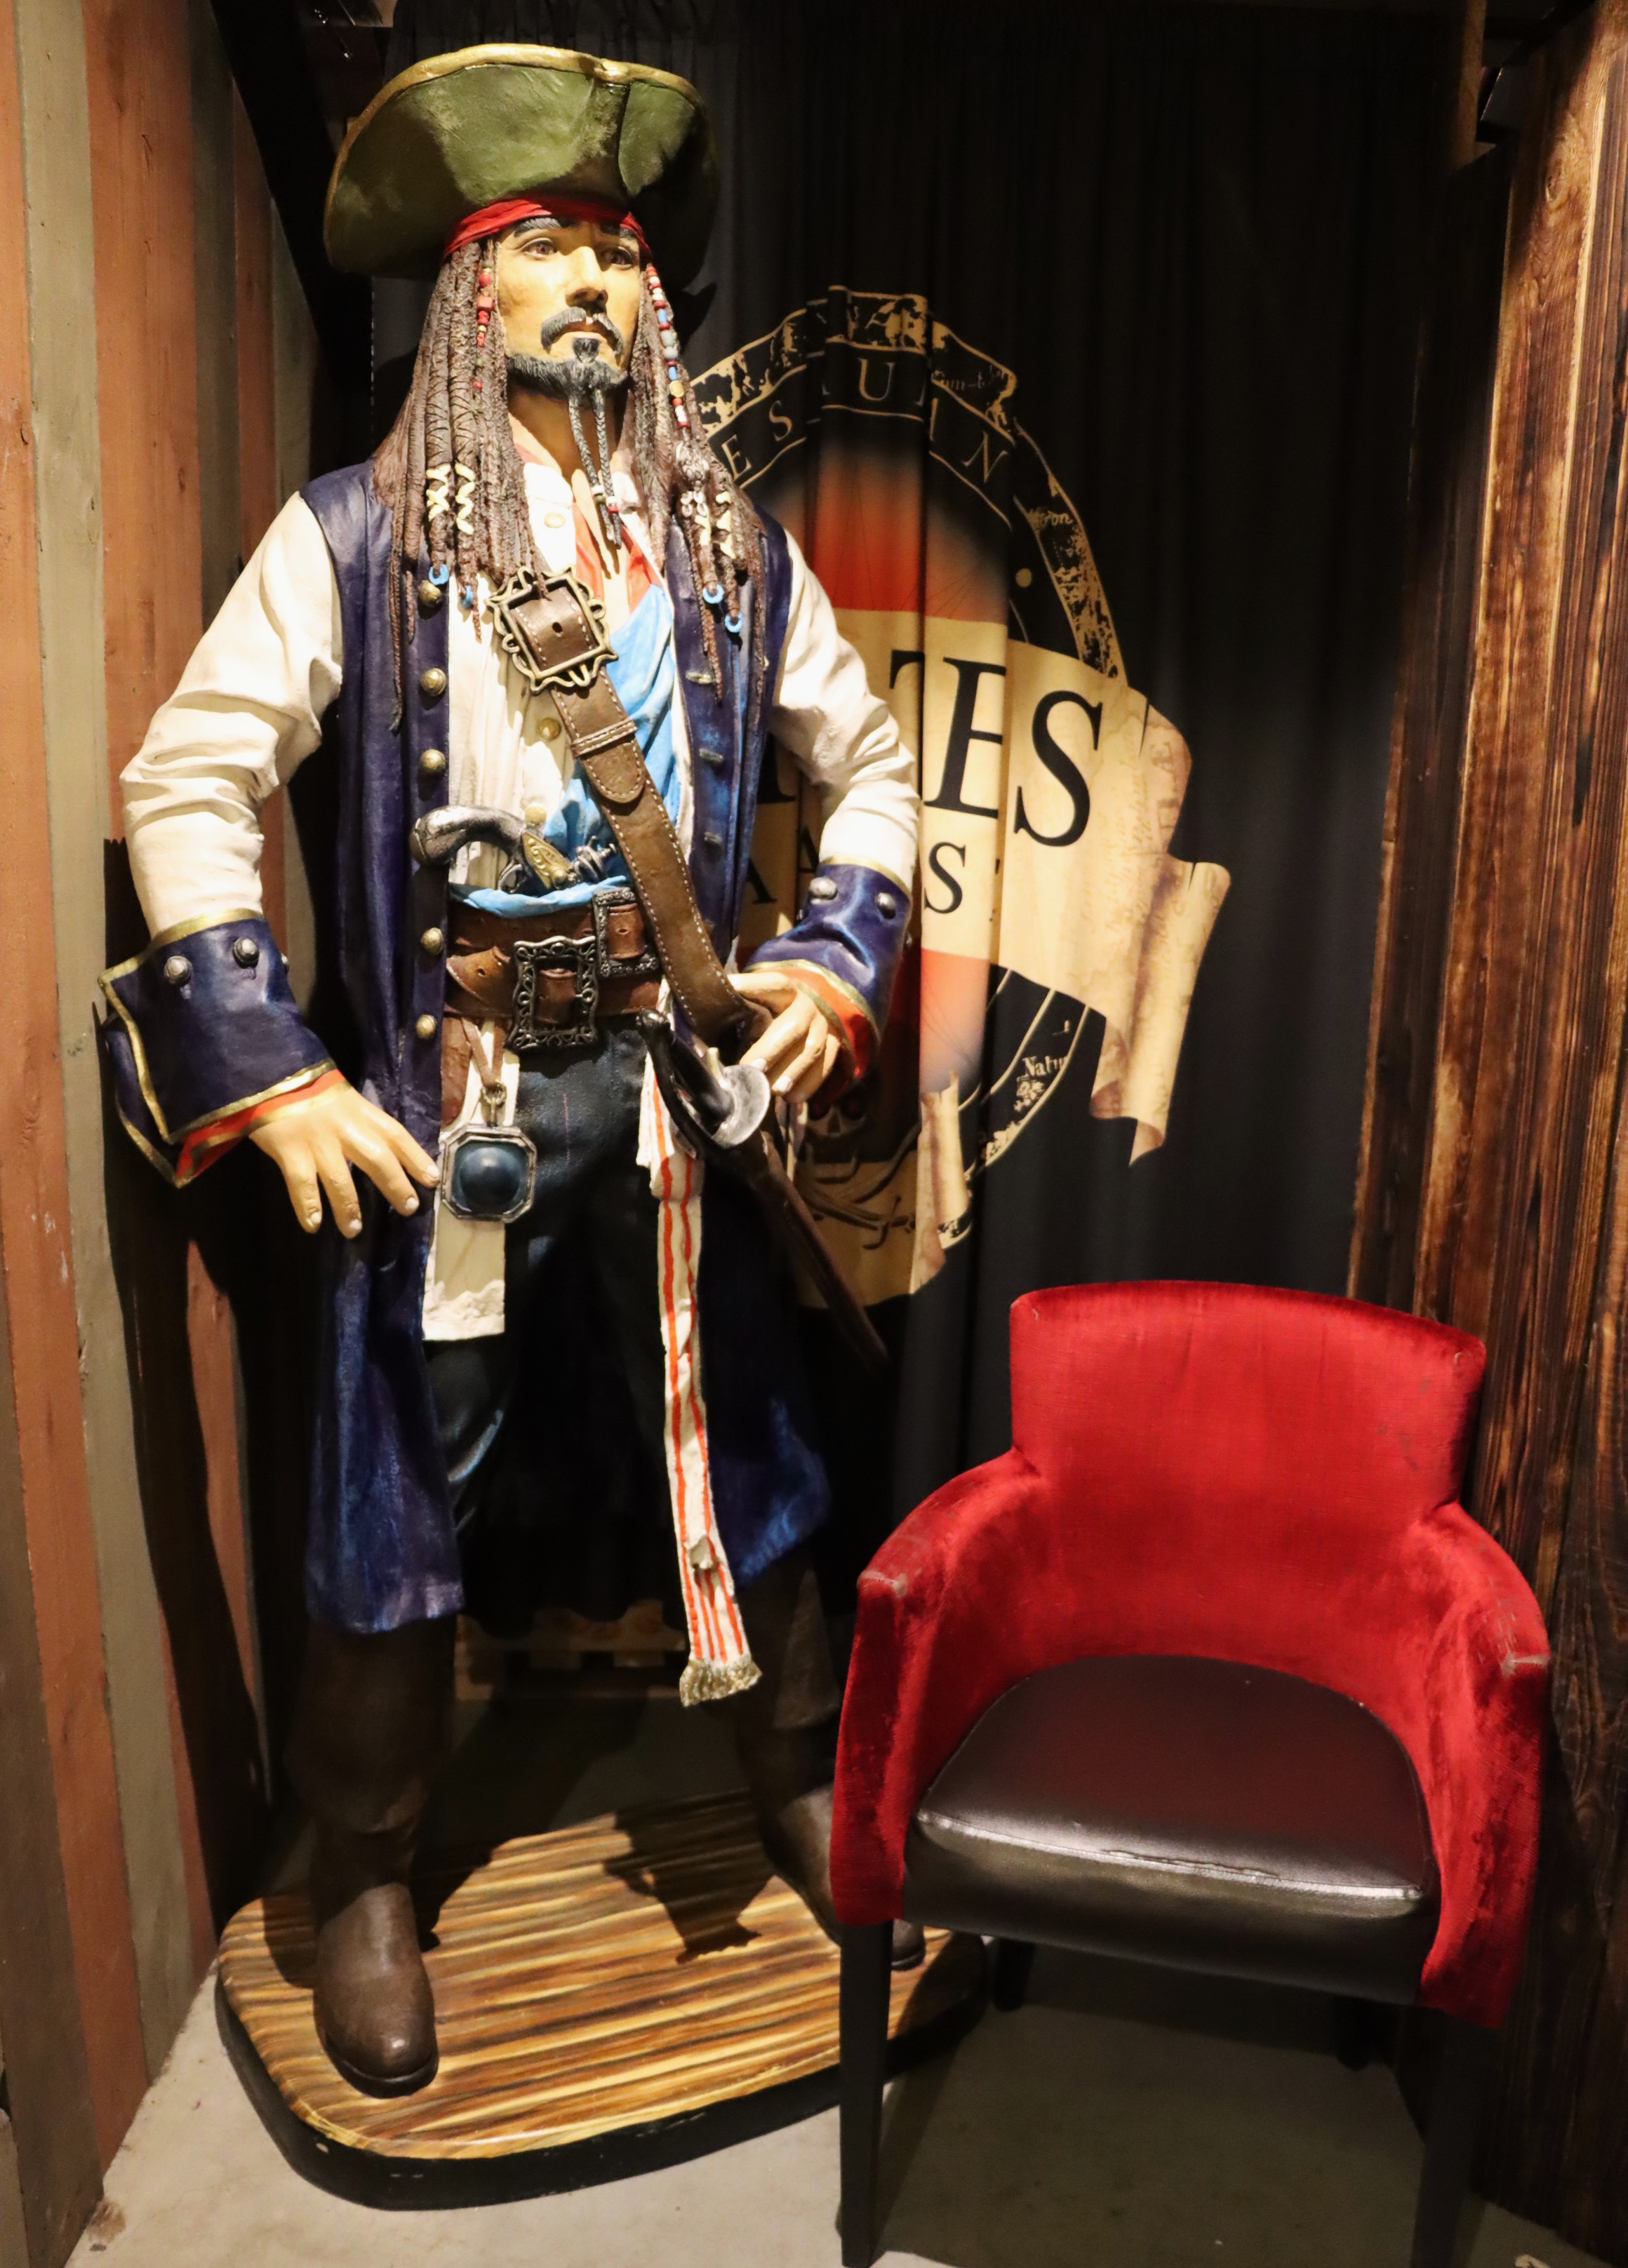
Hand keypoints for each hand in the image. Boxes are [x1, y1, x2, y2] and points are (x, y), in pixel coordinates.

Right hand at [250, 1082, 439, 1237]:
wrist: (270, 1074)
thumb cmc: (309, 1090)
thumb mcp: (345, 1099)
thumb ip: (362, 1122)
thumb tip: (385, 1152)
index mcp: (362, 1112)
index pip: (397, 1135)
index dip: (417, 1157)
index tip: (433, 1179)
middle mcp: (345, 1128)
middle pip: (378, 1159)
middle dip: (396, 1185)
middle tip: (409, 1209)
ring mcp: (318, 1141)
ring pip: (341, 1180)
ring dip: (349, 1208)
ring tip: (353, 1230)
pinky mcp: (290, 1151)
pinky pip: (302, 1185)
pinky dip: (308, 1206)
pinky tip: (313, 1225)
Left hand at [733, 968, 843, 1105]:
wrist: (811, 1010)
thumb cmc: (773, 1010)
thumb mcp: (759, 1002)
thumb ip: (741, 1010)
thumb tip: (711, 1018)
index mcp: (785, 991)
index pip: (773, 985)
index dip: (753, 986)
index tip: (730, 989)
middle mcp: (807, 1006)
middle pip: (793, 1027)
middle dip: (772, 1049)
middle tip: (751, 1068)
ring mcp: (823, 1026)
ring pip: (812, 1049)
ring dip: (792, 1071)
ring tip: (775, 1090)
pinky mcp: (834, 1045)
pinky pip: (826, 1066)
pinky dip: (809, 1084)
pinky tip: (792, 1099)